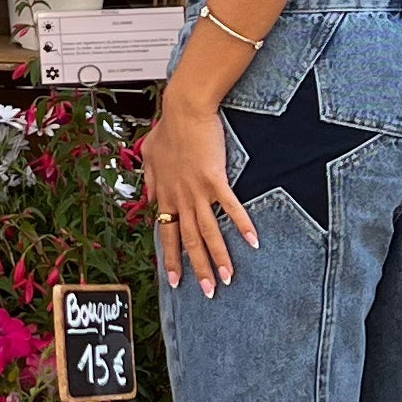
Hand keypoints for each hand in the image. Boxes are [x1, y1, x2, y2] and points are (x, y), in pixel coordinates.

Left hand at [142, 95, 256, 295]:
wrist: (184, 110)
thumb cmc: (169, 128)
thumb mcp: (149, 155)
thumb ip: (149, 179)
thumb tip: (148, 197)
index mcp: (165, 194)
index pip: (167, 234)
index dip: (170, 258)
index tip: (173, 280)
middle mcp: (180, 197)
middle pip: (188, 241)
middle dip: (197, 268)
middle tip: (206, 291)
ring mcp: (197, 191)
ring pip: (207, 232)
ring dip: (219, 257)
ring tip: (228, 278)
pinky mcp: (215, 180)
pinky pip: (230, 208)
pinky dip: (242, 225)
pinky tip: (253, 242)